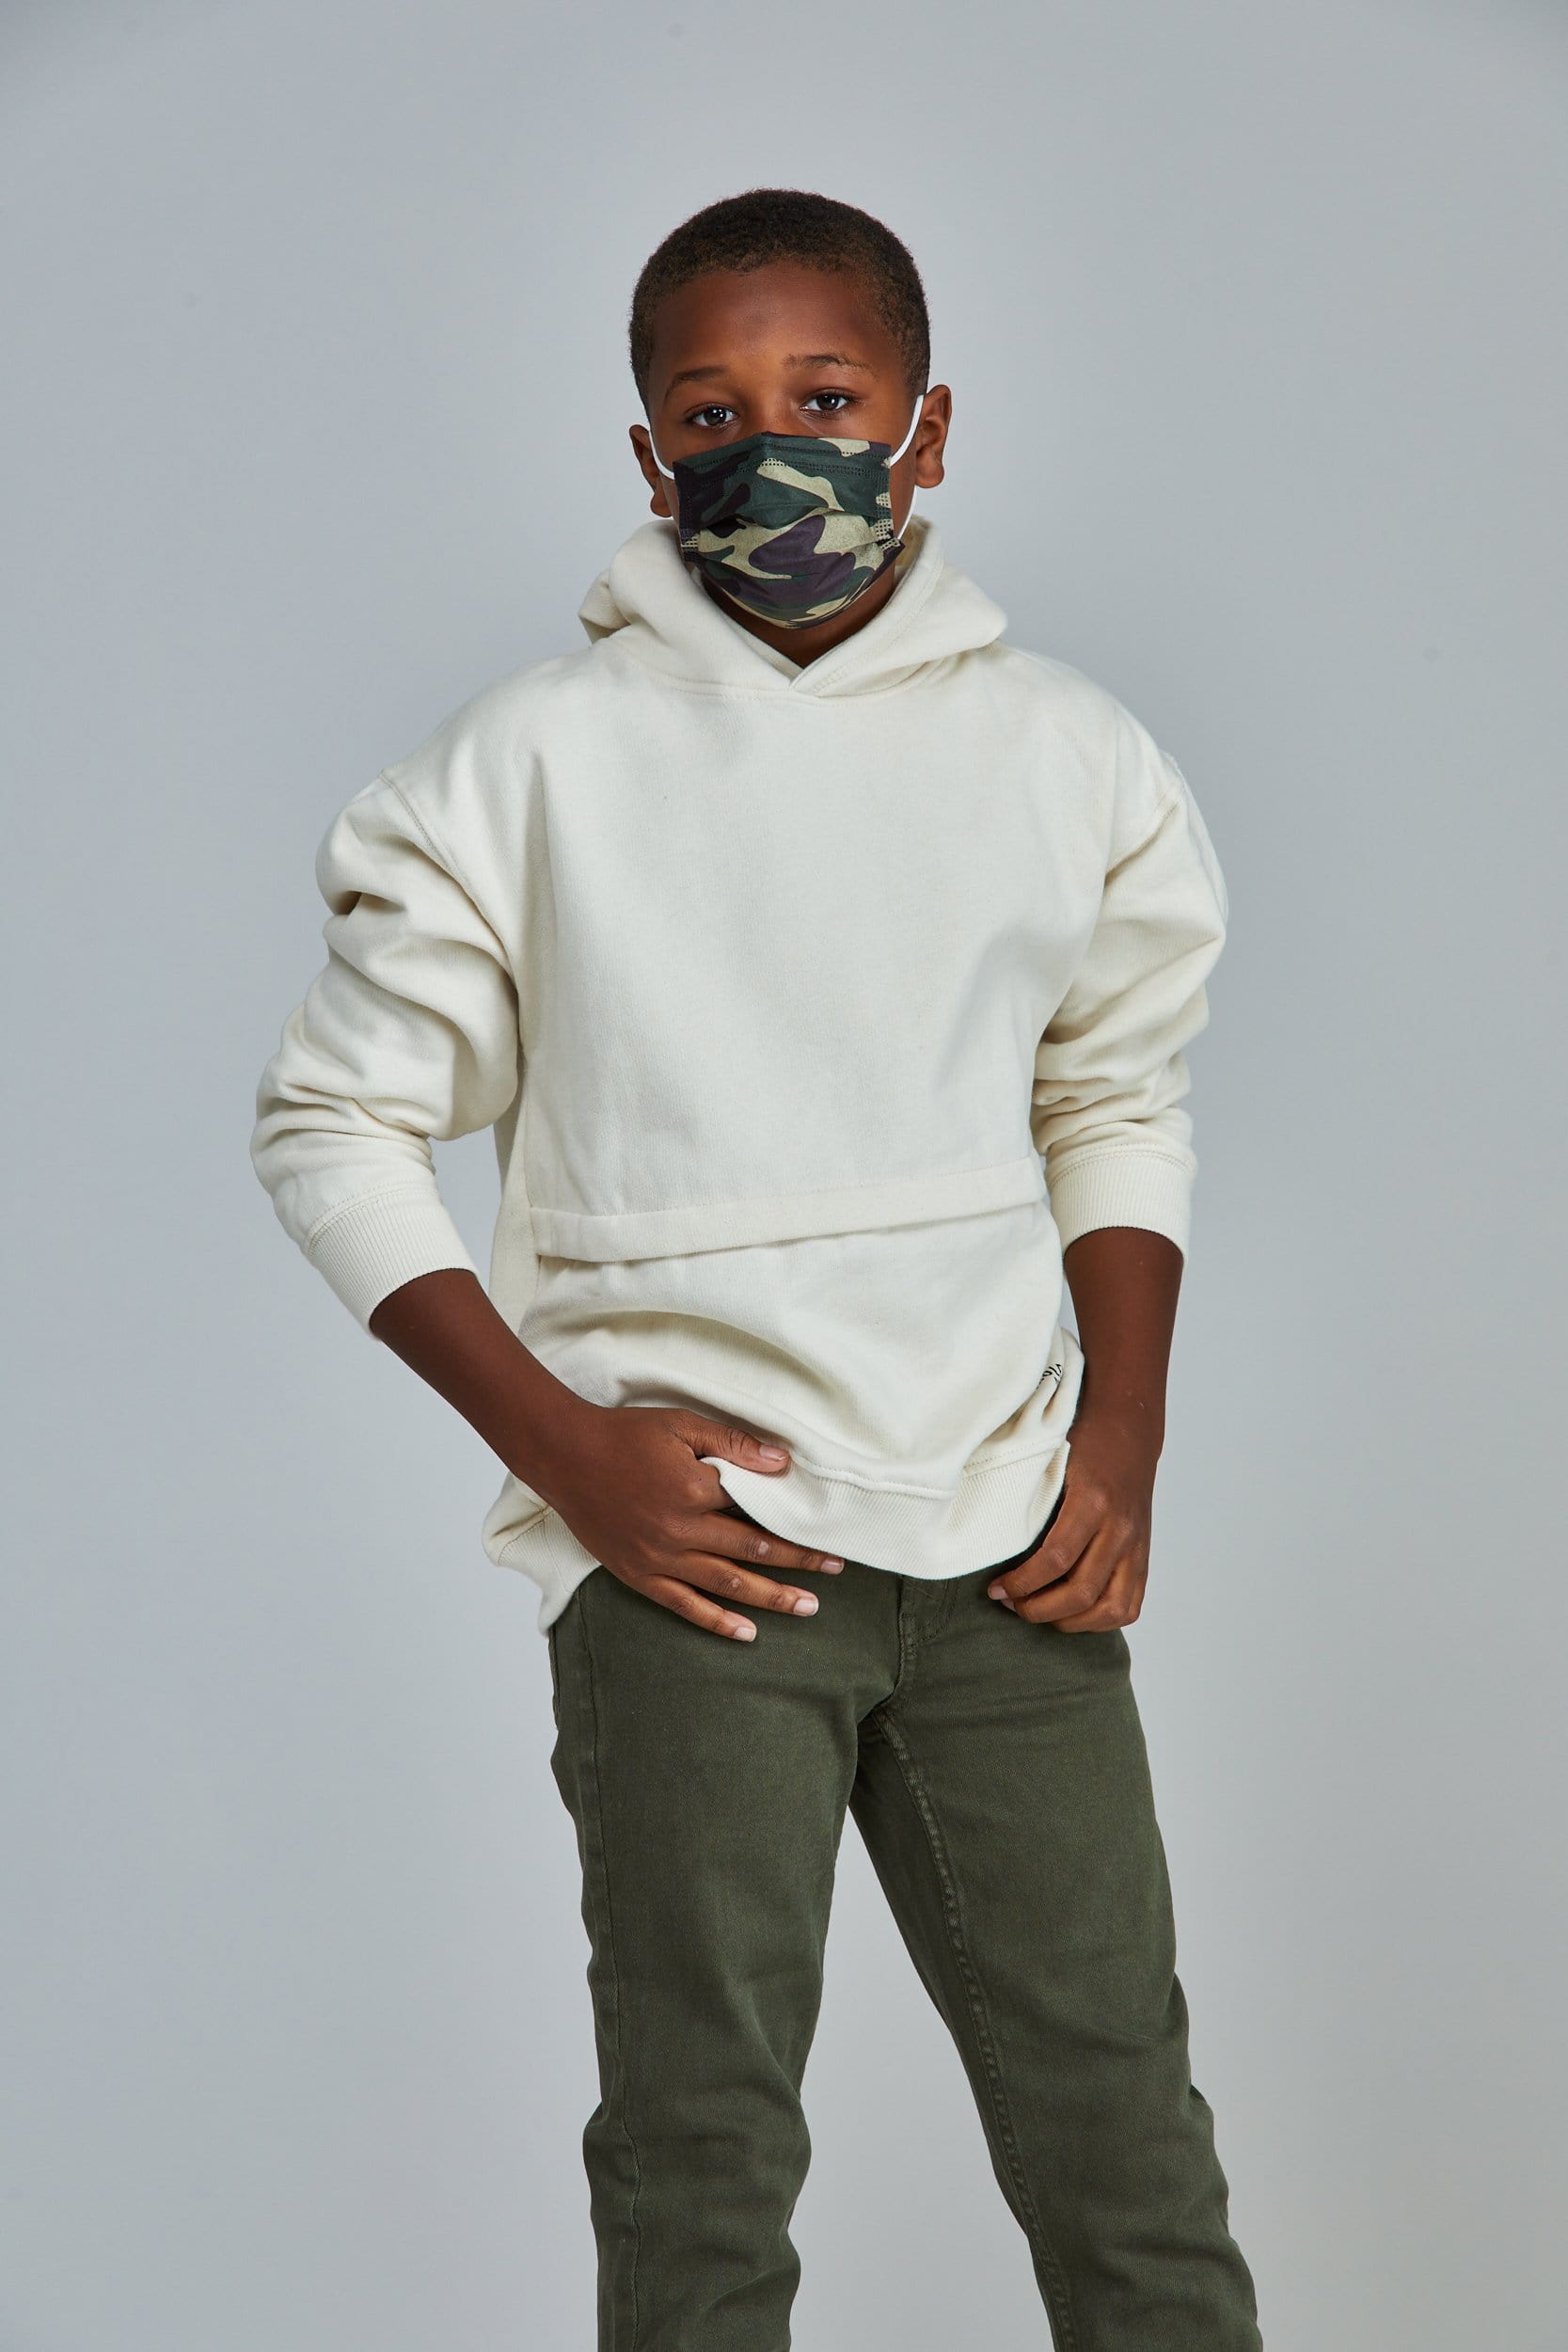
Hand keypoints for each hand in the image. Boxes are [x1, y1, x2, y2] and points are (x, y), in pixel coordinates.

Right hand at [533, 1403, 844, 1640]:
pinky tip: (746, 1634)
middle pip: (752, 1551)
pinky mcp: (639, 1575)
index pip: (760, 1513)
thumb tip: (782, 1462)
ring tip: (807, 1607)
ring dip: (770, 1598)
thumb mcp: (682, 1425)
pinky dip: (717, 1621)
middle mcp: (681, 1530)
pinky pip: (684, 1605)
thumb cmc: (625, 1435)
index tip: (828, 1537)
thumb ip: (733, 1444)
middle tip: (834, 1572)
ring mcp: (659, 1557)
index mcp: (695, 1490)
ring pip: (726, 1584)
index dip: (796, 1526)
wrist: (565, 1456)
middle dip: (798, 1563)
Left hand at [986, 1410, 1157, 1630]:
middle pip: (1081, 1593)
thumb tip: (988, 1538)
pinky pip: (1129, 1606)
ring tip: (1038, 1611)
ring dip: (1069, 1622)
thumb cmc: (1081, 1441)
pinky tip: (1071, 1613)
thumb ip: (1029, 1498)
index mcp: (1094, 1501)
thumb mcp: (1050, 1459)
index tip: (995, 1589)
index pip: (1055, 1560)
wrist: (1129, 1429)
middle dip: (1037, 1608)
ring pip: (1110, 1609)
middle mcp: (1120, 1528)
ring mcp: (1136, 1545)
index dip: (1021, 1583)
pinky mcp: (1144, 1556)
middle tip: (1009, 1603)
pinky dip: (1099, 1620)